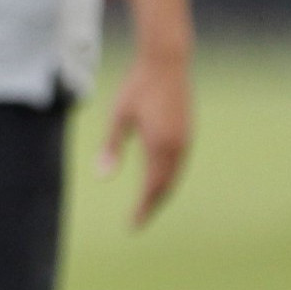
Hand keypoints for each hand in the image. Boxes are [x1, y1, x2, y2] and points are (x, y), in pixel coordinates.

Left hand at [99, 50, 191, 228]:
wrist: (167, 63)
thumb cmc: (137, 86)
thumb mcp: (118, 116)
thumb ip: (111, 147)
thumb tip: (102, 177)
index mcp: (159, 146)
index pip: (152, 188)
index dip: (143, 209)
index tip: (132, 226)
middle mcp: (177, 147)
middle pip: (165, 186)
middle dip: (152, 205)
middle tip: (138, 221)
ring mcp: (185, 140)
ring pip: (174, 176)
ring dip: (161, 192)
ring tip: (146, 205)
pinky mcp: (188, 133)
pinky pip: (178, 165)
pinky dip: (168, 178)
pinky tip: (158, 179)